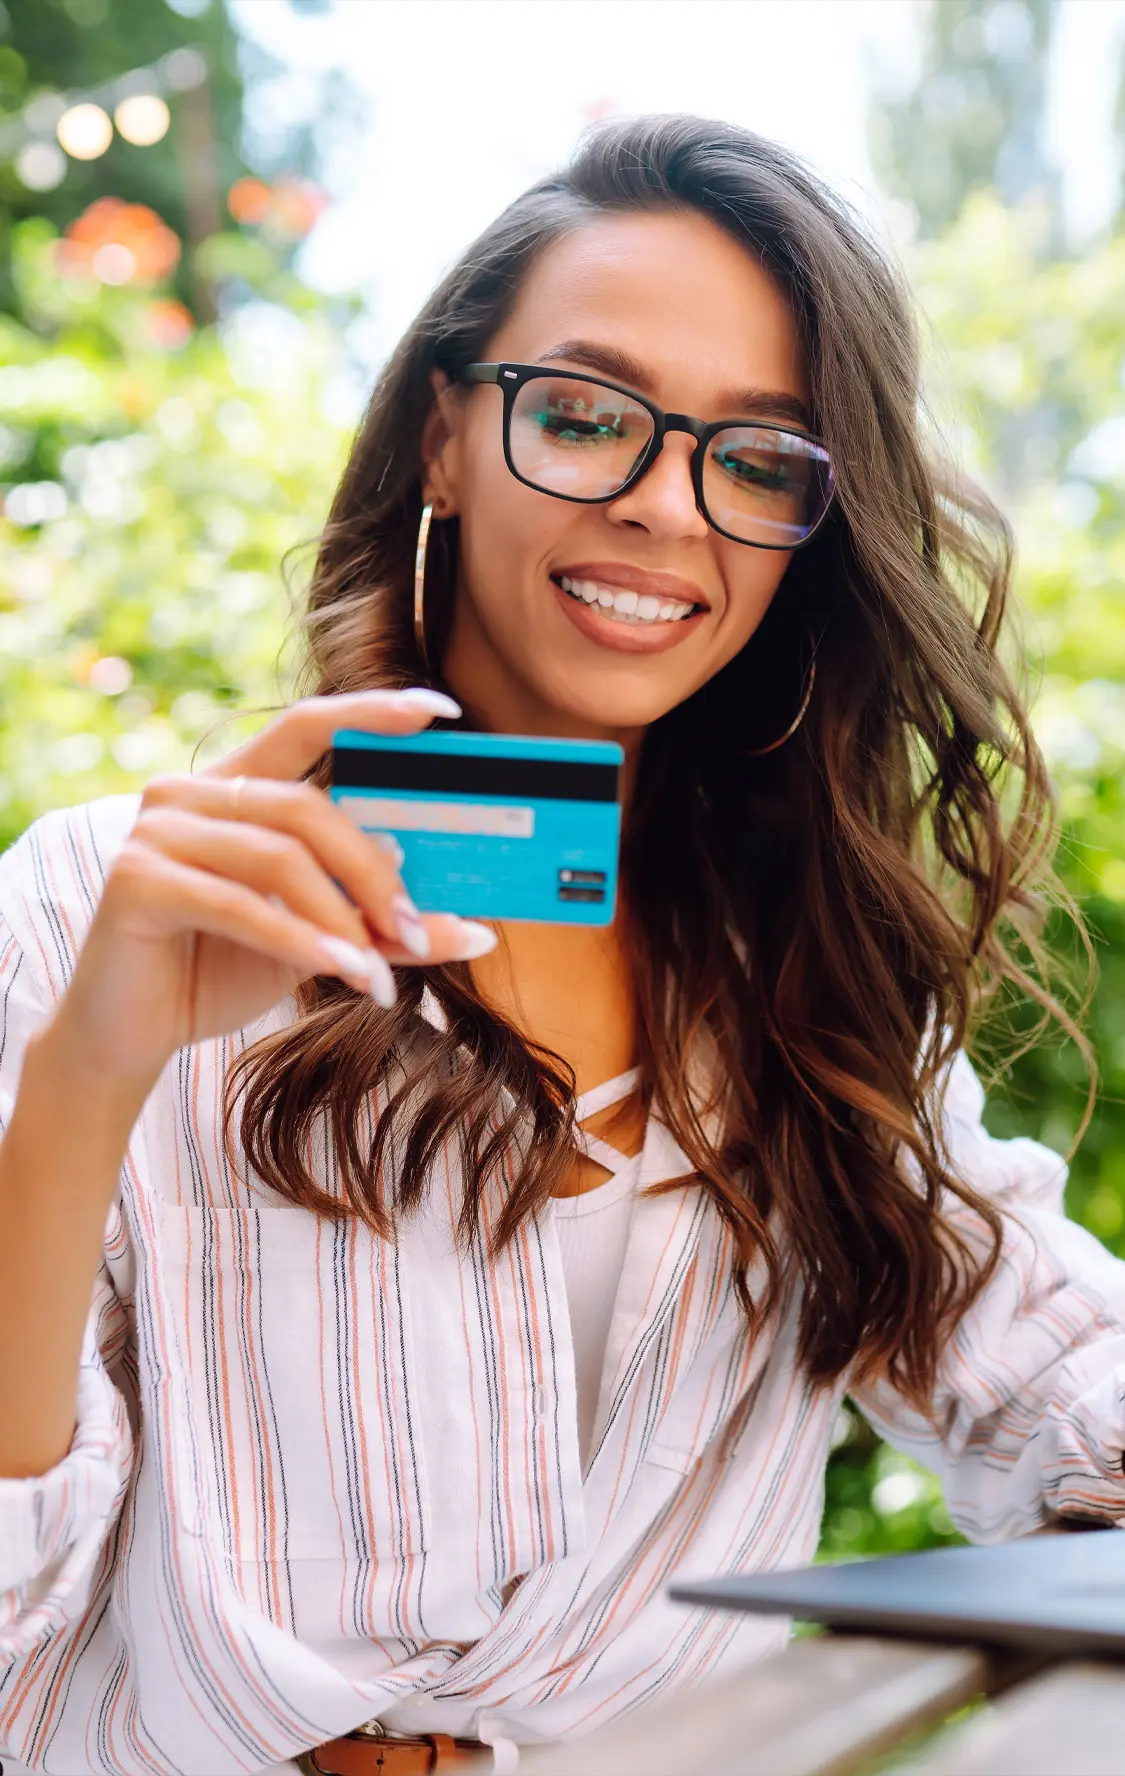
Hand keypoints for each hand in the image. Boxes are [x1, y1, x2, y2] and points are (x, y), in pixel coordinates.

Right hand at [46, 688, 491, 1090]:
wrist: (131, 1035)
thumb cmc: (221, 970)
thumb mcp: (317, 940)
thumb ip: (382, 925)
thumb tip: (477, 930)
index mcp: (232, 785)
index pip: (306, 724)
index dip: (371, 711)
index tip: (440, 710)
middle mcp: (187, 793)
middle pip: (307, 806)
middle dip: (373, 869)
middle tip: (414, 929)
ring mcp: (155, 832)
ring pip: (280, 856)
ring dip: (343, 917)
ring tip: (379, 971)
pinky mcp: (136, 882)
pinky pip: (241, 904)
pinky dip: (302, 939)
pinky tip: (344, 972)